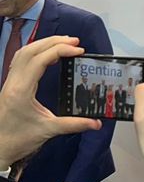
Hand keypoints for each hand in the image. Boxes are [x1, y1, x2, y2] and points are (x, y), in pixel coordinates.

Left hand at [0, 37, 101, 166]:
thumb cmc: (18, 140)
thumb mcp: (48, 131)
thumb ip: (74, 124)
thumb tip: (96, 123)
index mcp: (21, 90)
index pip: (40, 60)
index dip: (60, 50)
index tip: (79, 50)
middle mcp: (13, 82)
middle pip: (30, 51)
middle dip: (53, 42)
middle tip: (75, 41)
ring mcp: (8, 82)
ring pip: (23, 53)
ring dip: (43, 44)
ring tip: (63, 43)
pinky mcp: (9, 85)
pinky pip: (20, 61)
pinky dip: (35, 52)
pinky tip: (47, 55)